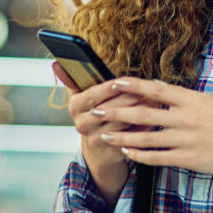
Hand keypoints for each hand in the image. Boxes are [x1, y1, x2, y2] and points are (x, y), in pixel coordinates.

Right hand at [52, 62, 151, 208]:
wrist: (98, 147)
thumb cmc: (94, 112)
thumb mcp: (84, 95)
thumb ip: (74, 79)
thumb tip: (56, 63)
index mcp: (76, 107)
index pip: (94, 94)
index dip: (110, 87)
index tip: (123, 80)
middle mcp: (83, 124)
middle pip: (112, 107)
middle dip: (132, 95)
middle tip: (148, 87)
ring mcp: (97, 138)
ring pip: (124, 120)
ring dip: (142, 108)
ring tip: (155, 97)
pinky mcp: (113, 148)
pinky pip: (133, 134)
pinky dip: (146, 123)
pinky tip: (155, 113)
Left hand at [95, 77, 212, 179]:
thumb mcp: (209, 101)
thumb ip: (184, 98)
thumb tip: (159, 90)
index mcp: (193, 100)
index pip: (157, 89)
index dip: (134, 85)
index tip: (114, 82)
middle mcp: (187, 118)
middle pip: (145, 113)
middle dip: (118, 111)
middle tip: (97, 109)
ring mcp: (186, 140)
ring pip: (146, 138)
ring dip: (122, 136)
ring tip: (103, 134)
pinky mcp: (187, 159)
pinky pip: (157, 157)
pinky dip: (139, 155)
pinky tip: (126, 151)